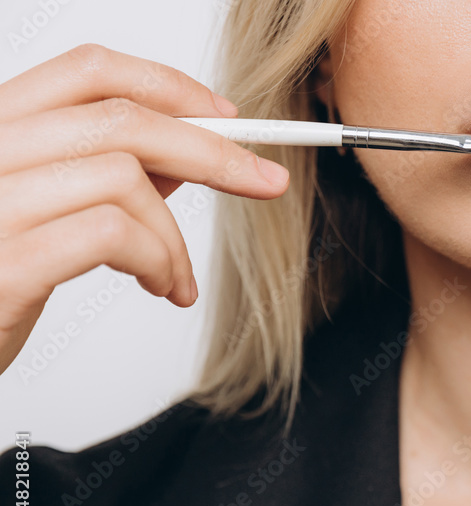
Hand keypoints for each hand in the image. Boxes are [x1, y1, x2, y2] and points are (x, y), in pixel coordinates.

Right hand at [0, 44, 289, 375]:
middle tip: (263, 182)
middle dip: (212, 152)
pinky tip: (161, 288)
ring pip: (124, 177)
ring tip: (175, 276)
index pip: (88, 70)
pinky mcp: (1, 264)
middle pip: (121, 118)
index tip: (227, 119)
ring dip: (175, 235)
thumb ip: (102, 177)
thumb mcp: (45, 217)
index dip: (170, 87)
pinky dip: (159, 259)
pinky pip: (110, 233)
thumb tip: (183, 157)